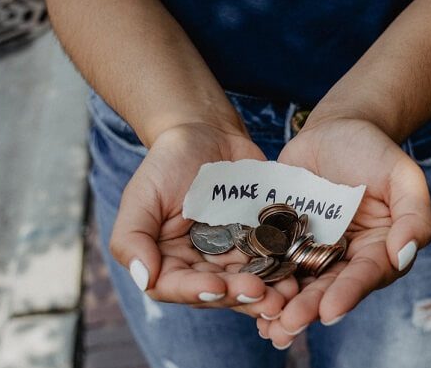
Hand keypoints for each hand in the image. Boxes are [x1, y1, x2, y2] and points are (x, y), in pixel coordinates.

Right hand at [109, 123, 297, 317]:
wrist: (207, 134)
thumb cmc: (168, 163)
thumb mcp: (142, 195)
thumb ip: (132, 238)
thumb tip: (144, 278)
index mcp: (168, 261)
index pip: (176, 286)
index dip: (196, 291)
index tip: (217, 286)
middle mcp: (200, 266)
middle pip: (218, 292)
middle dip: (240, 296)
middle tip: (263, 295)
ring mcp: (232, 256)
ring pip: (248, 284)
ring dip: (268, 293)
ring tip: (287, 294)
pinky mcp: (259, 243)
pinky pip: (272, 262)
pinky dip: (284, 271)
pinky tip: (298, 275)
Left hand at [256, 118, 430, 346]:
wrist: (335, 129)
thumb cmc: (374, 150)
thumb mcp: (402, 175)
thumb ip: (414, 215)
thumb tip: (403, 255)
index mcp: (378, 249)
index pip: (365, 275)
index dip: (348, 293)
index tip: (330, 311)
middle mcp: (345, 257)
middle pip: (328, 287)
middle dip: (309, 308)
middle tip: (288, 324)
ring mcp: (312, 249)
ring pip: (298, 282)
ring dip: (282, 304)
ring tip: (266, 324)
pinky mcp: (284, 237)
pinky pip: (272, 260)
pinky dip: (261, 278)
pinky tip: (244, 295)